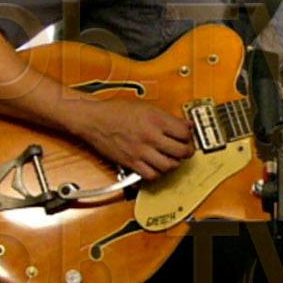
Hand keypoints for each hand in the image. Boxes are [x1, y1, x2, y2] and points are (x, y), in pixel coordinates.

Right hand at [70, 98, 194, 179]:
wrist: (94, 120)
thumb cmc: (116, 111)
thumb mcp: (147, 107)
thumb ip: (168, 117)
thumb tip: (187, 124)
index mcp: (156, 120)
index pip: (185, 133)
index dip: (189, 136)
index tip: (187, 137)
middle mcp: (150, 136)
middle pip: (181, 151)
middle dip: (187, 152)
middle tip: (185, 151)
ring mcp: (141, 151)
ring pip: (169, 166)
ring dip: (174, 164)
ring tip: (171, 159)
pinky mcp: (131, 162)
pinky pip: (151, 175)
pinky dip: (157, 173)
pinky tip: (156, 166)